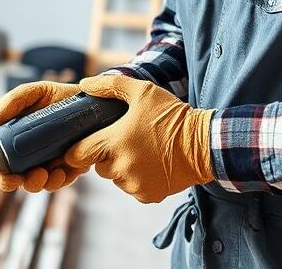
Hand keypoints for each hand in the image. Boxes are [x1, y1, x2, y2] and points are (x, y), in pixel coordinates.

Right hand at [0, 81, 85, 192]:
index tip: (5, 176)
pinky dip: (62, 179)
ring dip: (42, 183)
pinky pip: (63, 180)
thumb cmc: (59, 96)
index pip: (3, 163)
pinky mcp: (71, 166)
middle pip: (19, 179)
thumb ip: (13, 101)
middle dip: (22, 184)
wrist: (91, 99)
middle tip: (30, 178)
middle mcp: (32, 154)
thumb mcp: (35, 93)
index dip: (1, 175)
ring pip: (41, 183)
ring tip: (49, 173)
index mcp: (19, 140)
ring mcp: (51, 162)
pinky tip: (64, 171)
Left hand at [64, 74, 213, 203]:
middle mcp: (121, 167)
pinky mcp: (147, 196)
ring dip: (122, 167)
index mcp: (114, 143)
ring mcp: (134, 184)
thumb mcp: (142, 92)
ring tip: (142, 151)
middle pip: (98, 166)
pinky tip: (152, 164)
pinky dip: (138, 179)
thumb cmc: (171, 116)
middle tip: (125, 140)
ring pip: (115, 178)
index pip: (78, 155)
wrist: (203, 144)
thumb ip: (110, 86)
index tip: (87, 143)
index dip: (78, 149)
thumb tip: (85, 85)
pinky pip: (132, 188)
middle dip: (106, 155)